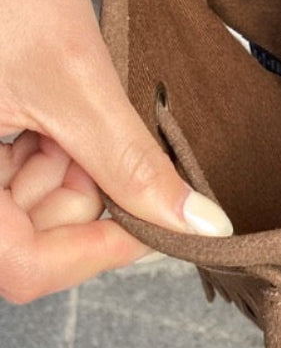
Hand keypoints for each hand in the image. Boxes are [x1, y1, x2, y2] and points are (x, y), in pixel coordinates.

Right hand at [0, 0, 230, 302]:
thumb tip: (196, 224)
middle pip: (26, 235)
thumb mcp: (74, 78)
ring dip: (72, 166)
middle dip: (86, 193)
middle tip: (113, 134)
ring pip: (25, 202)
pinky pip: (14, 164)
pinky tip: (63, 97)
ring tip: (80, 101)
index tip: (156, 220)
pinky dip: (54, 144)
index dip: (96, 253)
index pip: (23, 268)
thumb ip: (130, 162)